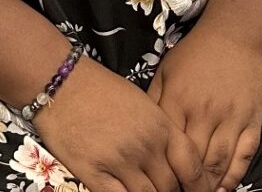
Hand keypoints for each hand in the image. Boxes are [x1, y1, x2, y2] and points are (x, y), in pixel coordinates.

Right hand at [34, 56, 215, 191]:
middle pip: (171, 188)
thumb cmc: (102, 89)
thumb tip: (173, 162)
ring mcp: (120, 162)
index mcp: (160, 126)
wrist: (63, 81)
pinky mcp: (94, 173)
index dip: (199, 186)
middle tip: (167, 190)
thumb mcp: (142, 103)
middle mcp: (145, 146)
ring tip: (147, 190)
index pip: (192, 167)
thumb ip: (160, 133)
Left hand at [145, 29, 261, 191]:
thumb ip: (153, 101)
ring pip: (218, 165)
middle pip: (193, 162)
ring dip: (208, 186)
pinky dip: (233, 178)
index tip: (158, 182)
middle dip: (185, 185)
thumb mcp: (166, 72)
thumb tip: (142, 131)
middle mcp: (204, 113)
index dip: (163, 170)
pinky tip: (223, 188)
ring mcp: (230, 119)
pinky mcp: (252, 122)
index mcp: (178, 100)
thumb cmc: (194, 55)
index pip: (167, 146)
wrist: (234, 36)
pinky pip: (243, 158)